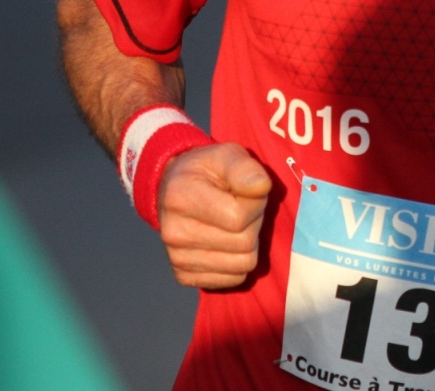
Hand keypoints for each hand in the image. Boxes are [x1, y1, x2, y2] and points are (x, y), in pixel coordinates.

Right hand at [158, 143, 271, 289]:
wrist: (174, 189)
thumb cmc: (208, 171)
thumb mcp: (227, 155)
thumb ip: (244, 168)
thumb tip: (260, 187)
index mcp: (181, 198)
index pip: (239, 217)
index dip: (254, 203)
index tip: (246, 191)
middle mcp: (173, 233)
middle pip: (244, 243)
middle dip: (253, 223)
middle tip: (240, 207)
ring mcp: (177, 258)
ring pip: (242, 265)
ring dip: (248, 244)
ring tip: (233, 224)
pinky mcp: (184, 275)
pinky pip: (233, 279)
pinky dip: (238, 262)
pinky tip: (226, 243)